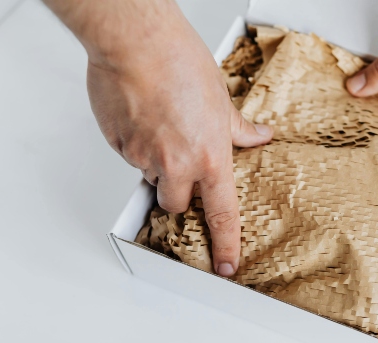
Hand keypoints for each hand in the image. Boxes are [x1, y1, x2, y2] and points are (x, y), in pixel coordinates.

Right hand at [44, 0, 271, 275]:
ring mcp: (143, 157)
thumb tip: (259, 136)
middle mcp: (177, 164)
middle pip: (175, 204)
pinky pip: (127, 155)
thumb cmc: (181, 64)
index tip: (226, 264)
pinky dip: (134, 142)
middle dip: (177, 191)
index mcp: (210, 158)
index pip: (222, 213)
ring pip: (149, 177)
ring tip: (161, 124)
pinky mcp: (118, 145)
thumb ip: (238, 128)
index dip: (226, 243)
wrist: (139, 43)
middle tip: (179, 162)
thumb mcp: (222, 100)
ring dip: (155, 162)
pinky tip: (142, 115)